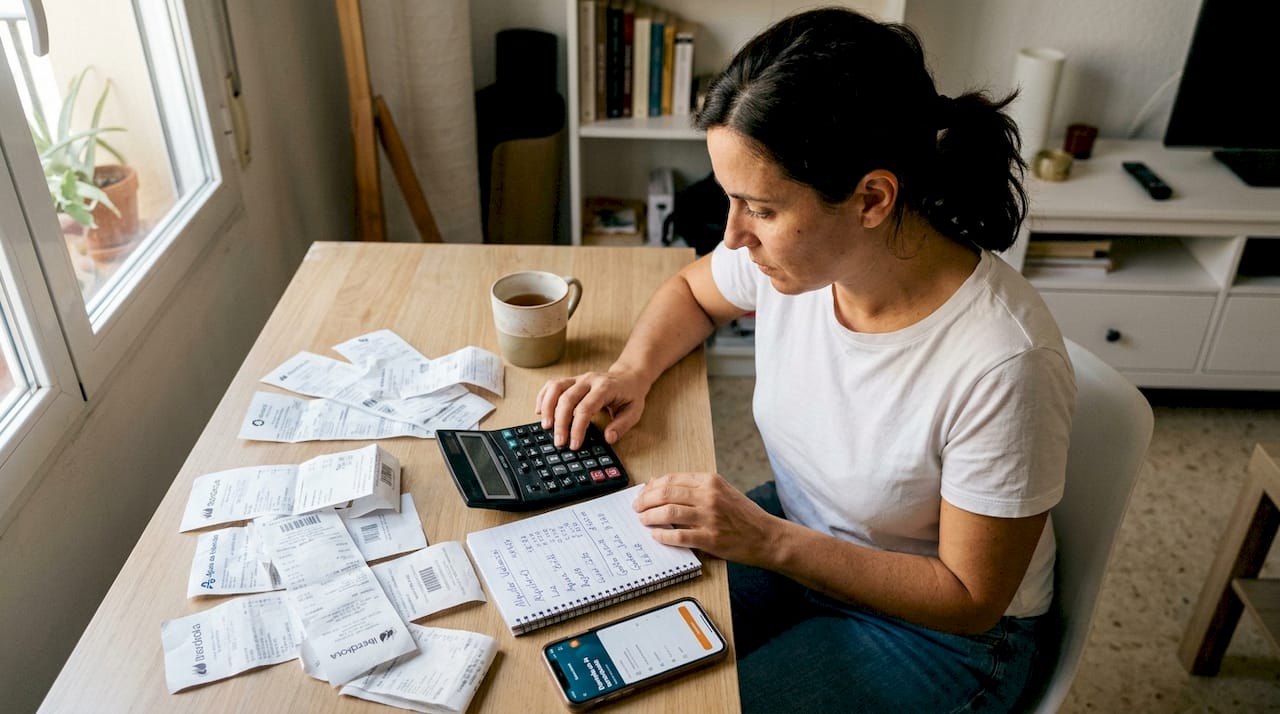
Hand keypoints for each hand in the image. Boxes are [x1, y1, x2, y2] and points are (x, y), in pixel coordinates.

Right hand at [535, 368, 649, 448]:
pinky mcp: (571, 380)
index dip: (578, 427)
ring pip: (555, 388)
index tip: (574, 445)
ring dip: (547, 408)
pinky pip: (552, 385)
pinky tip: (540, 412)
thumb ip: (622, 425)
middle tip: (559, 442)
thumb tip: (608, 438)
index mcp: (605, 387)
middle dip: (560, 423)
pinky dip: (543, 397)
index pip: (586, 408)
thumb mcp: (634, 411)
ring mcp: (578, 378)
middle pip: (567, 399)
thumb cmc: (630, 395)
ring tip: (546, 427)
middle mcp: (589, 380)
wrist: (628, 376)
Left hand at [633, 473, 778, 565]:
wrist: (767, 536)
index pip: (672, 479)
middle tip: (637, 507)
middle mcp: (709, 496)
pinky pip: (679, 536)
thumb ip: (694, 487)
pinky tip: (656, 536)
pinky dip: (663, 536)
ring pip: (668, 513)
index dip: (652, 486)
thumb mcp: (722, 492)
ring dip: (650, 517)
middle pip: (666, 493)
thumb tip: (660, 484)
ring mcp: (710, 517)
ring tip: (643, 520)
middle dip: (645, 501)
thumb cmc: (743, 515)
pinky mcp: (710, 538)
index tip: (642, 493)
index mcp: (711, 481)